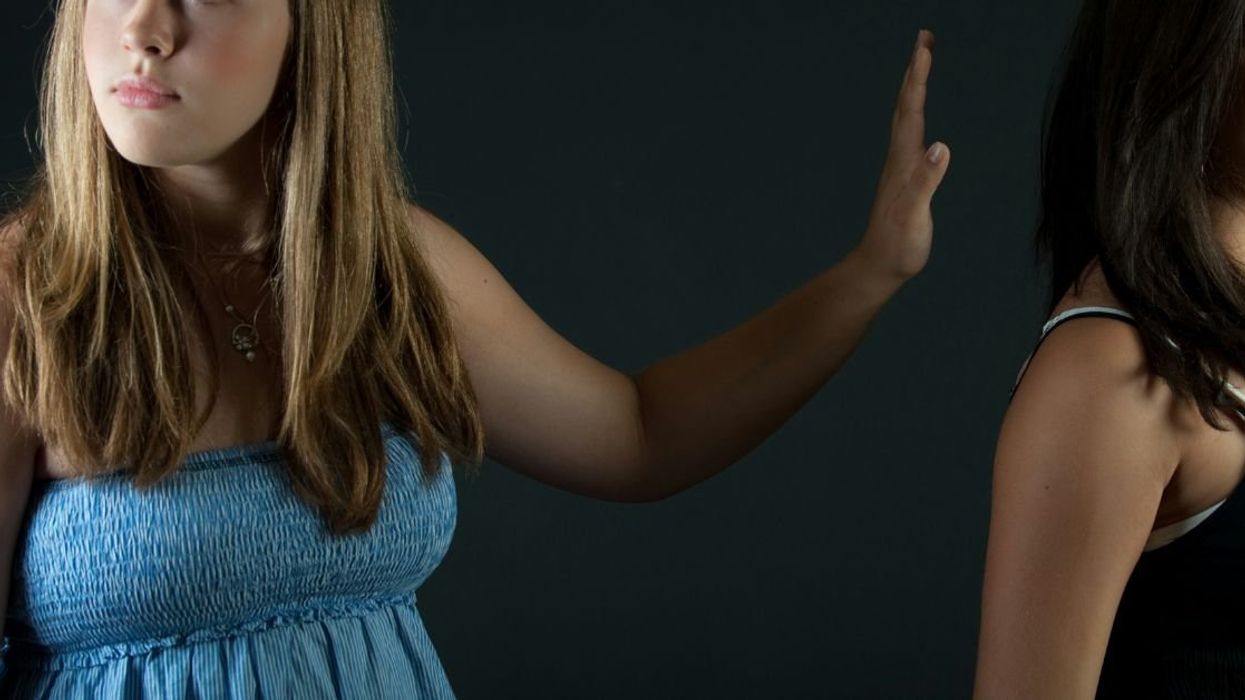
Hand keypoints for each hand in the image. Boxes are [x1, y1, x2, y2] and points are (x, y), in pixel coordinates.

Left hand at [852, 30, 950, 282]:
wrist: (879, 267)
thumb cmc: (898, 246)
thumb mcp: (914, 216)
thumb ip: (926, 182)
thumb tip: (940, 147)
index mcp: (903, 162)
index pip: (912, 110)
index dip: (918, 77)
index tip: (925, 46)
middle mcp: (899, 158)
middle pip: (907, 105)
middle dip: (916, 70)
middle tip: (925, 38)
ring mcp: (900, 166)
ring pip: (906, 116)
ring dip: (914, 87)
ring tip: (922, 63)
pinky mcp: (904, 177)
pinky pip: (911, 134)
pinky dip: (915, 112)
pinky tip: (917, 114)